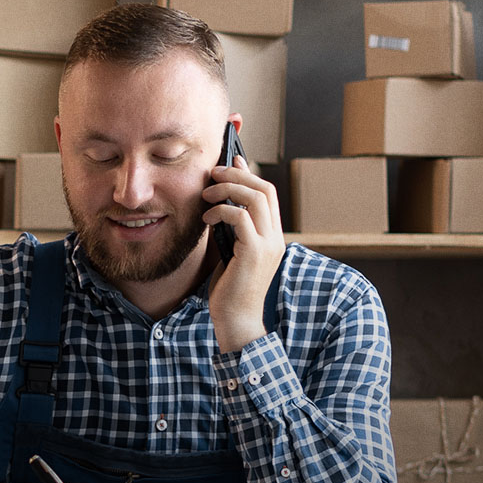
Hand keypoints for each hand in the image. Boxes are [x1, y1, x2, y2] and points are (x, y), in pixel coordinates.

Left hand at [201, 155, 284, 353]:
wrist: (236, 321)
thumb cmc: (229, 291)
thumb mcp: (230, 253)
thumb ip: (230, 231)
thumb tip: (218, 206)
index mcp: (272, 237)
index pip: (268, 194)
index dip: (249, 173)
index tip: (231, 160)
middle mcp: (276, 238)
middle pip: (264, 189)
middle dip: (238, 174)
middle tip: (213, 171)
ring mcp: (268, 245)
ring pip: (256, 198)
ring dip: (228, 189)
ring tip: (207, 193)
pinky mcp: (255, 253)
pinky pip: (241, 218)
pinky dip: (222, 211)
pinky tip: (206, 219)